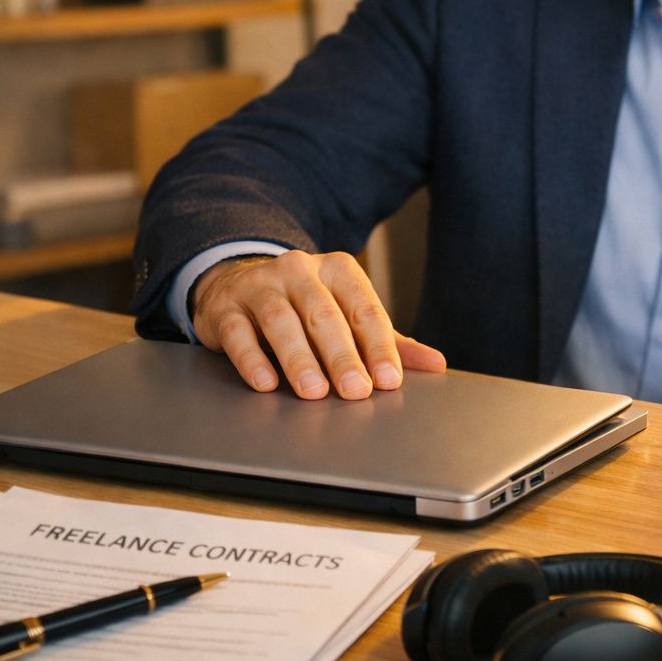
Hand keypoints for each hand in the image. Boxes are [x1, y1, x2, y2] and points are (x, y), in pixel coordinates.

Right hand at [191, 250, 445, 399]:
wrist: (238, 282)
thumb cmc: (307, 307)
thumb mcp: (349, 316)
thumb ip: (389, 340)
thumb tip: (436, 364)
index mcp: (338, 269)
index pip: (364, 308)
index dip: (378, 345)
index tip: (388, 380)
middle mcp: (299, 270)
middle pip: (324, 315)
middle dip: (342, 355)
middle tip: (355, 391)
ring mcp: (260, 285)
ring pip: (280, 321)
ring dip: (298, 358)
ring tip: (313, 391)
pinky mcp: (225, 307)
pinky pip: (238, 332)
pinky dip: (252, 358)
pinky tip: (265, 383)